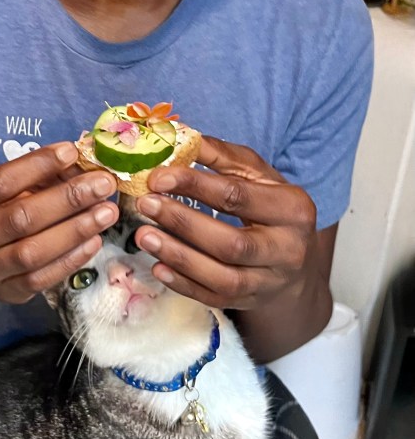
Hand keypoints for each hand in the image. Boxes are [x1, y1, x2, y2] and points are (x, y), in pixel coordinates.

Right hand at [0, 142, 117, 303]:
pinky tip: (93, 240)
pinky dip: (70, 259)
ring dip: (75, 230)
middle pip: (19, 219)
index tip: (71, 151)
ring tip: (106, 211)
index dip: (36, 165)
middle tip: (103, 184)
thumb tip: (78, 164)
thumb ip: (28, 177)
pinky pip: (41, 279)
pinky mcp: (5, 294)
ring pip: (32, 253)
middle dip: (67, 199)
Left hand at [133, 136, 318, 311]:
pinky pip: (216, 299)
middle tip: (146, 204)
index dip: (194, 185)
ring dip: (179, 257)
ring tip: (143, 235)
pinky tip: (158, 267)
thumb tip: (180, 137)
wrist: (294, 255)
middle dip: (183, 223)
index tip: (158, 177)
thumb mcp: (256, 174)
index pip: (237, 196)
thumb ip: (222, 156)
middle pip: (231, 243)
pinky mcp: (252, 301)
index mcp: (292, 207)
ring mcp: (271, 281)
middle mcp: (288, 249)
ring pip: (223, 277)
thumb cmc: (269, 206)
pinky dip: (184, 285)